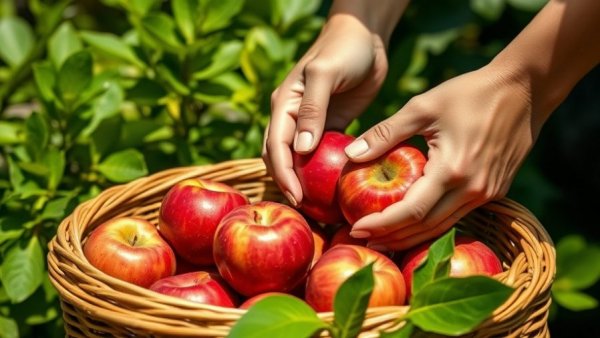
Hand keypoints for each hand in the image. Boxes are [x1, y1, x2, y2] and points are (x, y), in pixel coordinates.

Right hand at [262, 14, 388, 205]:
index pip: (275, 146)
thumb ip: (313, 109)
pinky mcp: (330, 126)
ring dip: (302, 180)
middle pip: (280, 157)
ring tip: (316, 205)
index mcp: (284, 104)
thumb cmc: (343, 49)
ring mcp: (311, 123)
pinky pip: (321, 154)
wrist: (364, 36)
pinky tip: (333, 187)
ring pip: (298, 159)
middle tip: (305, 209)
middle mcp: (292, 117)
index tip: (296, 197)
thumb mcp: (326, 74)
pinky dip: (322, 171)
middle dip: (288, 183)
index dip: (283, 174)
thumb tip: (301, 150)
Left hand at [346, 64, 540, 250]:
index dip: (381, 224)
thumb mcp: (423, 107)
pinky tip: (414, 223)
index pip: (410, 212)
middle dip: (392, 237)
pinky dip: (433, 224)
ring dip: (412, 236)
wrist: (524, 89)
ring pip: (444, 227)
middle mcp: (473, 190)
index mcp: (453, 170)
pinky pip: (459, 216)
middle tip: (363, 238)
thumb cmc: (470, 93)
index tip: (355, 228)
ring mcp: (488, 193)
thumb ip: (385, 133)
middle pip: (426, 228)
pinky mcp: (495, 191)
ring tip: (383, 238)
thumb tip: (351, 153)